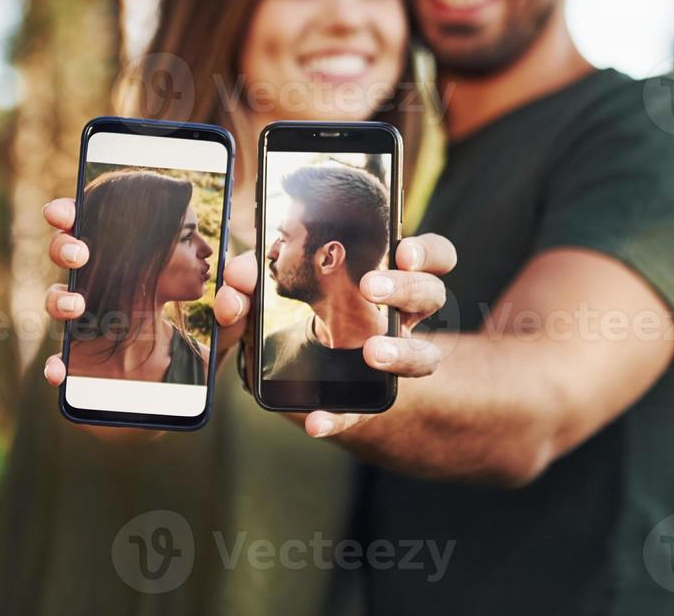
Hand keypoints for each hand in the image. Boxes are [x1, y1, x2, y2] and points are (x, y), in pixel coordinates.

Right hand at [36, 197, 247, 385]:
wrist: (172, 410)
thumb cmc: (194, 364)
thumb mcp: (226, 331)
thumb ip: (240, 303)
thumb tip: (237, 272)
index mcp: (135, 274)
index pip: (105, 234)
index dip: (81, 214)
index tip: (70, 207)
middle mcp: (104, 296)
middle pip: (70, 257)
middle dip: (65, 245)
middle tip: (80, 251)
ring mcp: (86, 332)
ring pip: (58, 301)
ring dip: (59, 299)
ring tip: (77, 307)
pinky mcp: (79, 368)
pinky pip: (57, 362)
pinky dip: (54, 364)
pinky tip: (60, 369)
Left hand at [216, 233, 455, 438]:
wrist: (304, 366)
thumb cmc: (305, 308)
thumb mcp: (277, 284)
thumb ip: (256, 274)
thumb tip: (239, 274)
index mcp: (392, 278)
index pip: (434, 258)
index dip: (428, 252)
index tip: (403, 251)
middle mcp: (405, 317)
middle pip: (431, 296)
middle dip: (407, 289)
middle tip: (371, 288)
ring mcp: (395, 358)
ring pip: (427, 355)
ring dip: (403, 351)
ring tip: (372, 353)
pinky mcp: (368, 399)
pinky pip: (365, 411)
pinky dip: (340, 416)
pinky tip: (317, 421)